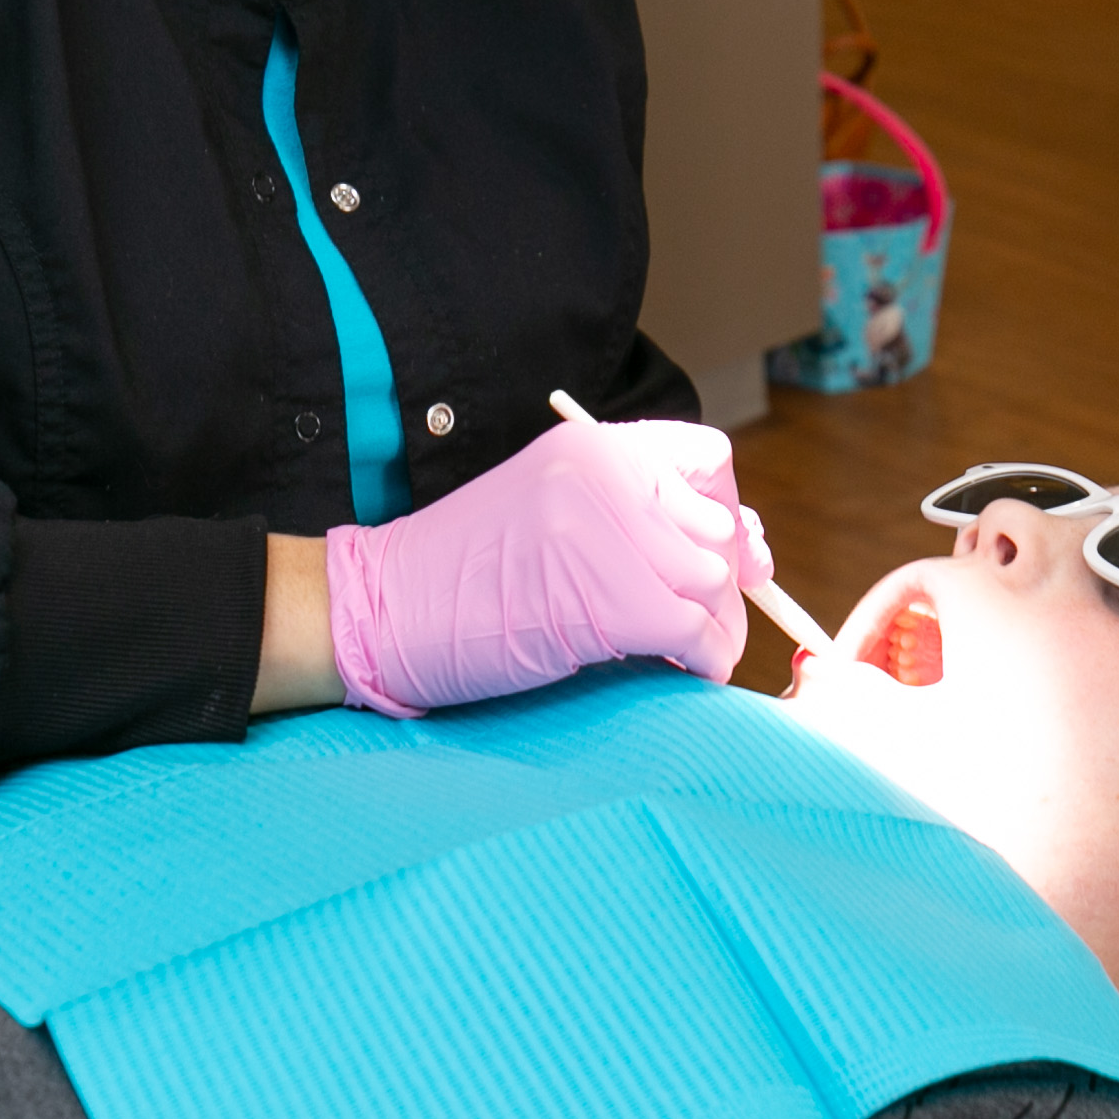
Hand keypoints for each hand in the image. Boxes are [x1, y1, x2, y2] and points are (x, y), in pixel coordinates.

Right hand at [325, 416, 771, 714]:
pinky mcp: (609, 602)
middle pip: (719, 527)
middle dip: (726, 582)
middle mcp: (604, 476)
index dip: (732, 512)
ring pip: (715, 581)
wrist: (383, 609)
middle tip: (709, 622)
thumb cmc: (460, 574)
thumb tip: (734, 553)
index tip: (736, 558)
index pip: (708, 458)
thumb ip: (624, 514)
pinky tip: (684, 671)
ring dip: (718, 628)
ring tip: (693, 654)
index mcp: (590, 447)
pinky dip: (704, 660)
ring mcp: (605, 535)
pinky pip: (698, 631)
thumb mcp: (547, 510)